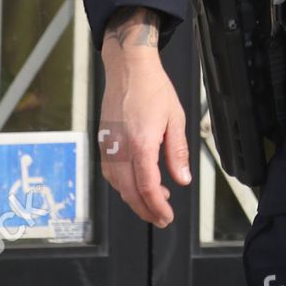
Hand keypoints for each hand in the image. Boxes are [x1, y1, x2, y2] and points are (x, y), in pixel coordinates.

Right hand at [97, 7, 190, 227]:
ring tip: (154, 199)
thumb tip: (182, 179)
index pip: (148, 188)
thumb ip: (177, 152)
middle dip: (146, 210)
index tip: (167, 216)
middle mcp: (120, 148)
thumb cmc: (152, 87)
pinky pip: (110, 172)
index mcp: (141, 144)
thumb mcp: (175, 119)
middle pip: (129, 193)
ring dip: (134, 198)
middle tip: (161, 217)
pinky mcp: (103, 141)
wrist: (129, 67)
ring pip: (117, 185)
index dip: (158, 207)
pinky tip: (135, 182)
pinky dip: (123, 184)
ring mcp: (109, 146)